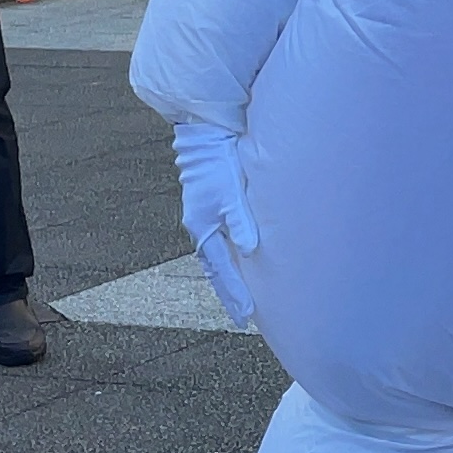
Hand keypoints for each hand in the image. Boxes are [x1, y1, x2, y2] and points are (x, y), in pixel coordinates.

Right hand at [171, 121, 261, 325]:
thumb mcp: (230, 190)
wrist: (203, 135)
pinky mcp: (211, 210)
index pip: (220, 270)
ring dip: (229, 278)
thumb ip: (241, 220)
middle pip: (216, 269)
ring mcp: (204, 219)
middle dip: (230, 293)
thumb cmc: (217, 161)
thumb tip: (251, 250)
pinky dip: (229, 259)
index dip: (234, 293)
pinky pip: (220, 243)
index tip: (245, 316)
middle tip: (243, 317)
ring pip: (217, 258)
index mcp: (202, 227)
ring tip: (242, 298)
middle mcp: (201, 227)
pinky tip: (240, 263)